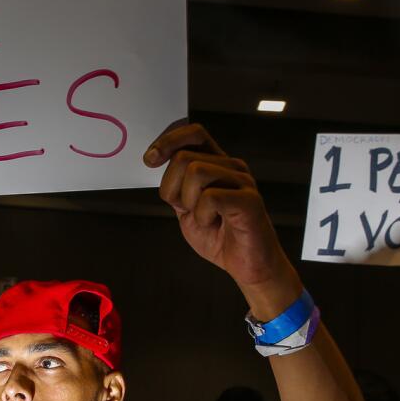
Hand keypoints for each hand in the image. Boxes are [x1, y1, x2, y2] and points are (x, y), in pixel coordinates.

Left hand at [145, 124, 295, 298]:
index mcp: (217, 164)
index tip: (149, 159)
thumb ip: (176, 187)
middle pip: (185, 157)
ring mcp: (243, 182)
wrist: (248, 267)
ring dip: (189, 203)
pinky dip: (203, 216)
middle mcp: (231, 167)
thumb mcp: (186, 209)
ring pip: (196, 172)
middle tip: (188, 210)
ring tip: (205, 218)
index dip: (168, 141)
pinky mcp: (249, 200)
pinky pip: (210, 197)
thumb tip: (155, 161)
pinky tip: (215, 224)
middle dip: (173, 187)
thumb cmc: (220, 237)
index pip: (194, 134)